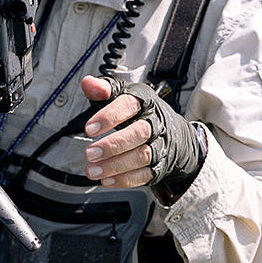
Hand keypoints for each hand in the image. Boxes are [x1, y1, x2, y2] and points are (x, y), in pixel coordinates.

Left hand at [80, 74, 204, 198]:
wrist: (174, 132)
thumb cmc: (141, 112)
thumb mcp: (123, 96)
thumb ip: (104, 90)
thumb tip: (88, 83)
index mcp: (145, 102)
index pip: (129, 105)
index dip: (109, 116)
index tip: (89, 128)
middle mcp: (155, 123)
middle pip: (139, 133)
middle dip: (112, 145)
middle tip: (89, 153)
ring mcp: (160, 145)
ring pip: (142, 156)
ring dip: (116, 165)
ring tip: (93, 170)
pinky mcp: (160, 165)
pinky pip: (145, 174)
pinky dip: (125, 179)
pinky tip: (107, 180)